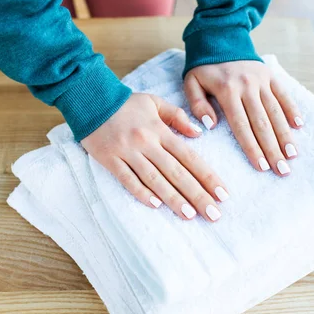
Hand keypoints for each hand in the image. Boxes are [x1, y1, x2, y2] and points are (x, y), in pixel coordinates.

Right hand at [81, 93, 228, 221]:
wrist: (90, 99)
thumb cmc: (125, 103)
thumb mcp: (155, 102)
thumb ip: (178, 117)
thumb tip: (199, 134)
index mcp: (160, 130)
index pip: (189, 157)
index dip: (207, 176)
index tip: (223, 194)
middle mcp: (146, 143)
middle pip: (176, 173)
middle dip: (197, 195)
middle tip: (213, 214)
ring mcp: (128, 152)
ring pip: (154, 179)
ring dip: (173, 198)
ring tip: (190, 215)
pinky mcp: (110, 160)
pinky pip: (127, 179)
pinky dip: (141, 192)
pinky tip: (156, 205)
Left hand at [184, 61, 303, 176]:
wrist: (219, 37)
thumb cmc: (203, 67)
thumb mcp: (191, 82)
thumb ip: (196, 104)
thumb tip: (210, 126)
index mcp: (227, 91)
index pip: (241, 126)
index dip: (252, 148)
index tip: (261, 167)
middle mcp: (247, 86)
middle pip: (262, 124)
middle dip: (273, 149)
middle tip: (282, 171)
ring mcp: (261, 80)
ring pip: (275, 112)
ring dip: (285, 135)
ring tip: (292, 156)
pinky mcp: (270, 75)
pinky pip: (283, 94)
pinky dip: (292, 110)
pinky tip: (299, 127)